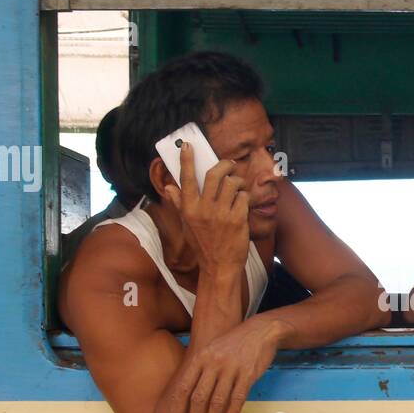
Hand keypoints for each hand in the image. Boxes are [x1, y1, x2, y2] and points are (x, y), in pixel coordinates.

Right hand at [161, 141, 248, 271]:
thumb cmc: (203, 245)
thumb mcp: (187, 225)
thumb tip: (169, 188)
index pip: (186, 179)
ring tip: (238, 187)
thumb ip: (180, 204)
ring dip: (237, 182)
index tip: (188, 146)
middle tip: (229, 165)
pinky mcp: (237, 219)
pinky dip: (244, 198)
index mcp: (189, 209)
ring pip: (231, 183)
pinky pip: (243, 197)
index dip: (187, 160)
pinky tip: (242, 204)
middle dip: (224, 165)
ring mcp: (221, 214)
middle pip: (214, 174)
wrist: (219, 266)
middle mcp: (203, 209)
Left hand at [166, 317, 285, 412]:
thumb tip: (185, 392)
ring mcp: (231, 369)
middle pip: (199, 397)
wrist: (261, 331)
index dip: (177, 407)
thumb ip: (199, 368)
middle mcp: (213, 363)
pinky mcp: (248, 374)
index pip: (183, 387)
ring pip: (217, 402)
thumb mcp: (211, 349)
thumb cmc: (233, 343)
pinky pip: (237, 400)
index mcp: (201, 357)